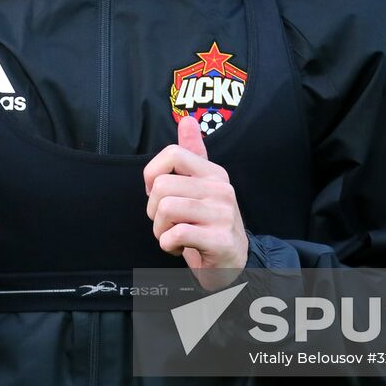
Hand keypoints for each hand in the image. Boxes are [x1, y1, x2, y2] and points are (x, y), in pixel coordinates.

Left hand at [143, 116, 247, 290]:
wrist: (233, 265)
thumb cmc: (208, 225)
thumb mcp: (202, 187)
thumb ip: (193, 154)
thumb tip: (187, 120)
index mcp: (213, 173)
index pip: (172, 153)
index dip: (152, 174)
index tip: (155, 193)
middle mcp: (221, 189)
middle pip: (161, 186)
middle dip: (153, 211)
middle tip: (166, 223)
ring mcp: (222, 214)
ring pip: (166, 209)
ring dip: (160, 230)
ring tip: (173, 236)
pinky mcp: (220, 239)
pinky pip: (176, 234)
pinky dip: (168, 245)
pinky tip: (180, 248)